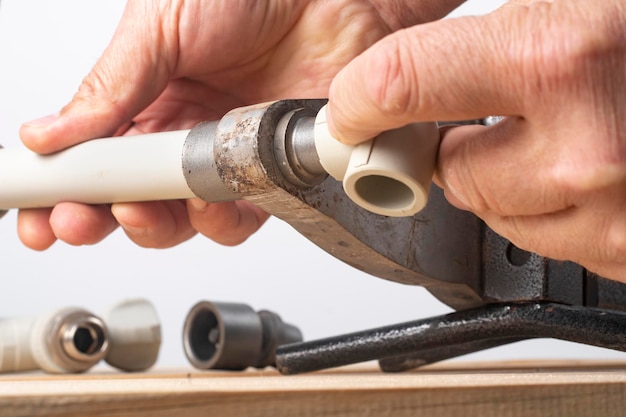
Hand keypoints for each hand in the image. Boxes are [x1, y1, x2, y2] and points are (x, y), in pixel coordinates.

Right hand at [18, 0, 461, 249]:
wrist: (341, 0)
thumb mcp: (162, 24)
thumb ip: (112, 84)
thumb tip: (50, 133)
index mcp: (147, 95)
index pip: (90, 152)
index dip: (59, 187)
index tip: (32, 209)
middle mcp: (182, 132)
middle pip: (128, 196)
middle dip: (95, 217)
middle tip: (75, 220)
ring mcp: (226, 158)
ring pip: (178, 217)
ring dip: (153, 225)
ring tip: (141, 209)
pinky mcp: (271, 175)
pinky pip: (237, 218)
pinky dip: (218, 221)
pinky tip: (208, 202)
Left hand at [326, 1, 625, 281]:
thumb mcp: (579, 3)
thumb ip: (502, 28)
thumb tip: (435, 52)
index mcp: (558, 60)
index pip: (401, 86)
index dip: (364, 97)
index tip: (355, 106)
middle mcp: (583, 150)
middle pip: (448, 171)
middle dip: (455, 144)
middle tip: (492, 114)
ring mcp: (608, 217)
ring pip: (492, 215)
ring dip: (502, 179)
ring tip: (549, 136)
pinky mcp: (623, 256)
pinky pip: (547, 243)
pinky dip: (547, 209)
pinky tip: (581, 168)